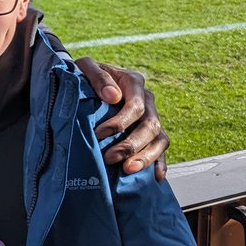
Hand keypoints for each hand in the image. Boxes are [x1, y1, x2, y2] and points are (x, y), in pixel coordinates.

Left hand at [74, 58, 169, 180]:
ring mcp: (151, 116)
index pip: (135, 105)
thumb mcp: (85, 67)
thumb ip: (98, 76)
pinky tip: (156, 177)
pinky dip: (160, 162)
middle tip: (110, 158)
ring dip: (146, 156)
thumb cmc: (84, 74)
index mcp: (133, 82)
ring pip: (159, 139)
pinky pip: (161, 147)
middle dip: (131, 144)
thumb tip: (112, 96)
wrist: (85, 80)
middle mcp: (147, 99)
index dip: (120, 122)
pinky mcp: (150, 132)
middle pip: (150, 125)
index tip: (99, 134)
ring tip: (128, 170)